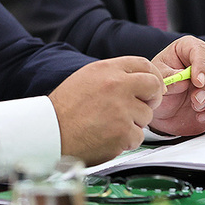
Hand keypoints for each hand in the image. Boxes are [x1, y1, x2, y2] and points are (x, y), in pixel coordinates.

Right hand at [48, 56, 162, 165]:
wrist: (51, 132)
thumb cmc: (65, 109)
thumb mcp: (87, 78)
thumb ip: (113, 76)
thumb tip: (138, 80)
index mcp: (106, 69)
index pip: (144, 64)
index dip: (153, 76)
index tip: (153, 86)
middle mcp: (116, 85)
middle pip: (154, 86)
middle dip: (152, 98)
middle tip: (141, 106)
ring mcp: (121, 109)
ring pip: (146, 115)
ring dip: (134, 123)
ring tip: (110, 124)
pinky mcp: (123, 132)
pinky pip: (138, 136)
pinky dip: (126, 140)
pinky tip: (108, 136)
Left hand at [149, 36, 204, 135]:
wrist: (165, 112)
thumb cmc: (162, 90)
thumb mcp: (158, 83)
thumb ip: (169, 79)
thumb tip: (184, 81)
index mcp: (188, 48)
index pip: (201, 50)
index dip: (202, 65)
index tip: (197, 82)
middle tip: (195, 100)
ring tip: (195, 107)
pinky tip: (202, 117)